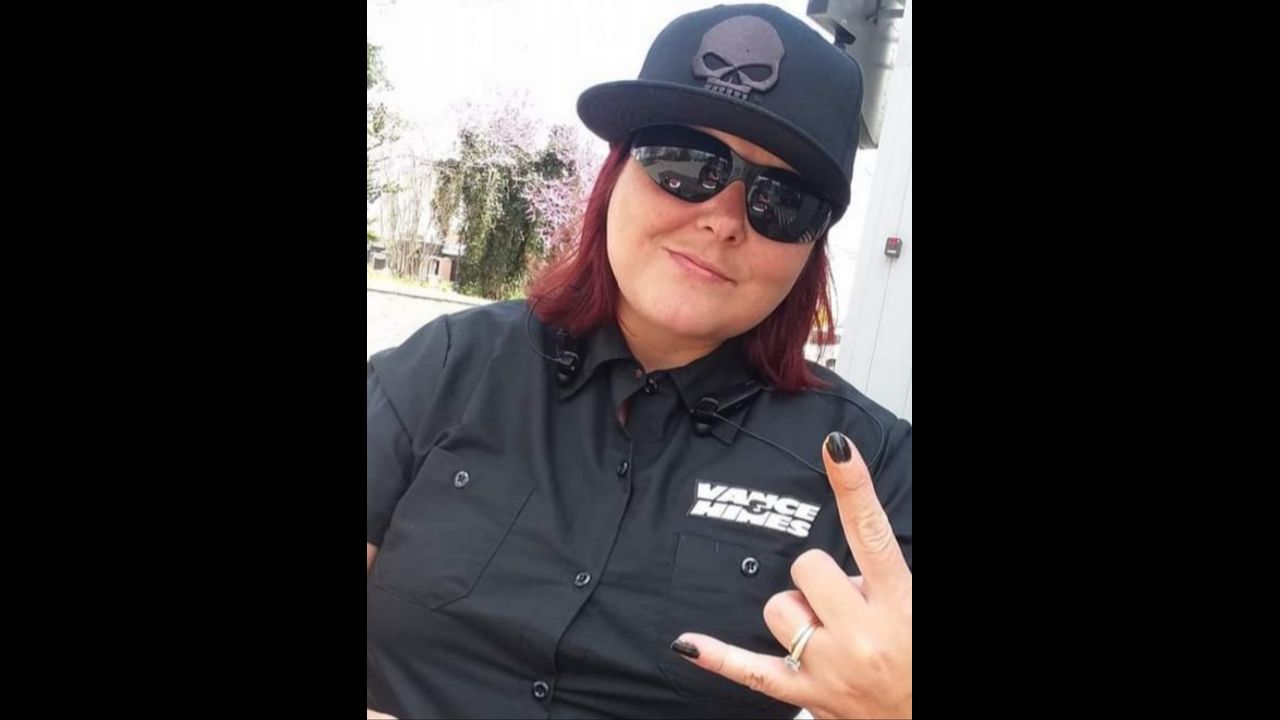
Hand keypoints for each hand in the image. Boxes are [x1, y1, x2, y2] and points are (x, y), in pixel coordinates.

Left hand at [672, 431, 911, 718]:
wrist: (920, 719)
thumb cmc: (919, 661)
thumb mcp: (919, 607)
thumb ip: (886, 577)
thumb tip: (850, 557)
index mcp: (899, 605)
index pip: (871, 533)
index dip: (853, 486)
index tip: (835, 447)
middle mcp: (862, 635)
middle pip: (809, 566)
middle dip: (822, 577)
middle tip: (849, 602)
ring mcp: (830, 666)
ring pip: (779, 607)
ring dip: (800, 613)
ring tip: (833, 634)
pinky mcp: (807, 695)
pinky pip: (752, 671)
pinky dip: (718, 657)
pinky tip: (687, 642)